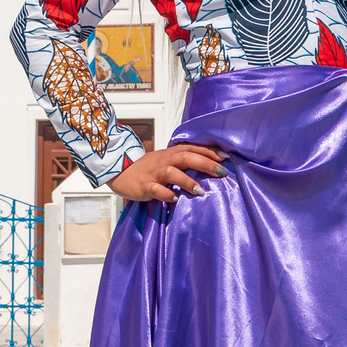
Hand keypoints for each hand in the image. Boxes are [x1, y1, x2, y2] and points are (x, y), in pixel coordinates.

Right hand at [109, 143, 226, 202]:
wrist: (120, 172)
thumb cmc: (147, 168)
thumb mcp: (166, 160)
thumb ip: (185, 161)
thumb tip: (210, 164)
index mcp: (170, 153)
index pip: (192, 148)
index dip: (209, 152)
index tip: (226, 157)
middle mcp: (163, 161)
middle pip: (185, 157)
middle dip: (205, 164)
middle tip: (222, 172)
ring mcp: (153, 174)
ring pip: (171, 172)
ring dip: (187, 181)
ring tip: (201, 191)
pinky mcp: (144, 187)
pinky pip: (155, 190)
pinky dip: (165, 194)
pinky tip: (175, 198)